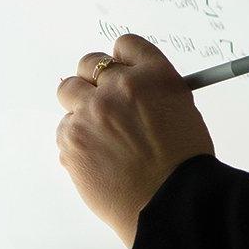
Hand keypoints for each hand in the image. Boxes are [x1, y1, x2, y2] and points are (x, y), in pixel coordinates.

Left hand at [56, 34, 214, 247]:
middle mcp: (121, 87)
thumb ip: (154, 92)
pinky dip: (77, 140)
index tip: (120, 71)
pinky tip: (99, 158)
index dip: (122, 59)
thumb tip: (133, 88)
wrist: (170, 203)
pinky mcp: (71, 138)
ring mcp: (92, 112)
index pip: (126, 45)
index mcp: (154, 76)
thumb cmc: (183, 164)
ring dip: (81, 108)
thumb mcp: (182, 112)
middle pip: (89, 64)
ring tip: (100, 134)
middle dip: (95, 81)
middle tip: (104, 102)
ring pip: (68, 92)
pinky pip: (65, 128)